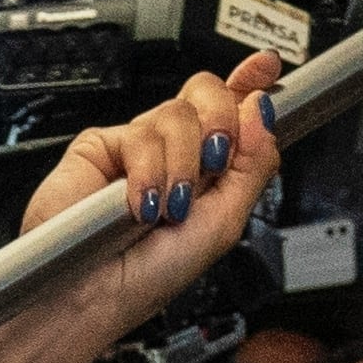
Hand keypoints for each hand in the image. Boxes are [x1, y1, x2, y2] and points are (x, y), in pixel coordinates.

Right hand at [21, 53, 283, 336]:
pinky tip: (139, 204)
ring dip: (181, 166)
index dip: (250, 84)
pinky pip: (139, 133)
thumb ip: (252, 166)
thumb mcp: (223, 225)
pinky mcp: (101, 146)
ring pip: (177, 114)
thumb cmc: (151, 277)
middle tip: (216, 158)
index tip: (267, 67)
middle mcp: (174, 152)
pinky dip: (147, 172)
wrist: (95, 295)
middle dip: (221, 120)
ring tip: (168, 208)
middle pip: (207, 94)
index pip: (234, 113)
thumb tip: (263, 109)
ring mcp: (138, 147)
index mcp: (208, 169)